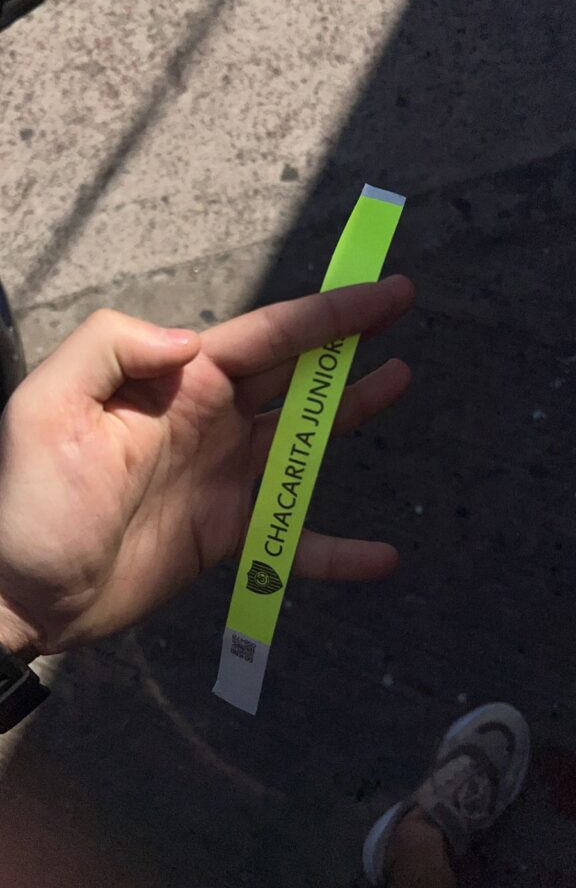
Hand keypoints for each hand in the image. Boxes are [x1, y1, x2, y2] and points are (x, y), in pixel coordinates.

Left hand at [0, 276, 413, 655]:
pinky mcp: (223, 534)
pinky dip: (333, 550)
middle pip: (292, 374)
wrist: (18, 593)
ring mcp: (220, 478)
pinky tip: (379, 557)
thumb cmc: (28, 499)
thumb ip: (113, 349)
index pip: (267, 337)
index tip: (383, 294)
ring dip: (349, 413)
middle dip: (346, 341)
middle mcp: (207, 421)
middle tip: (400, 308)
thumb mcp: (47, 407)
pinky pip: (290, 539)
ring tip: (398, 381)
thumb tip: (193, 341)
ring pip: (301, 440)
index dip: (328, 315)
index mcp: (178, 384)